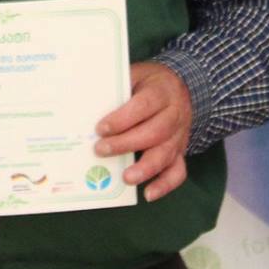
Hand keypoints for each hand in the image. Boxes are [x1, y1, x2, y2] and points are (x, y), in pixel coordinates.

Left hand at [95, 62, 192, 201]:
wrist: (182, 86)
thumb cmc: (150, 82)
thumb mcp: (135, 74)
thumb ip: (117, 89)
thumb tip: (86, 102)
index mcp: (161, 92)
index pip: (144, 106)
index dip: (123, 118)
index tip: (101, 128)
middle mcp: (174, 115)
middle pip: (154, 132)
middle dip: (126, 144)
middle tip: (100, 150)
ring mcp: (179, 136)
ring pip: (165, 154)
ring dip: (145, 168)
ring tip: (126, 178)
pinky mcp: (180, 152)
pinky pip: (177, 171)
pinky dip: (165, 185)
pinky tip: (148, 194)